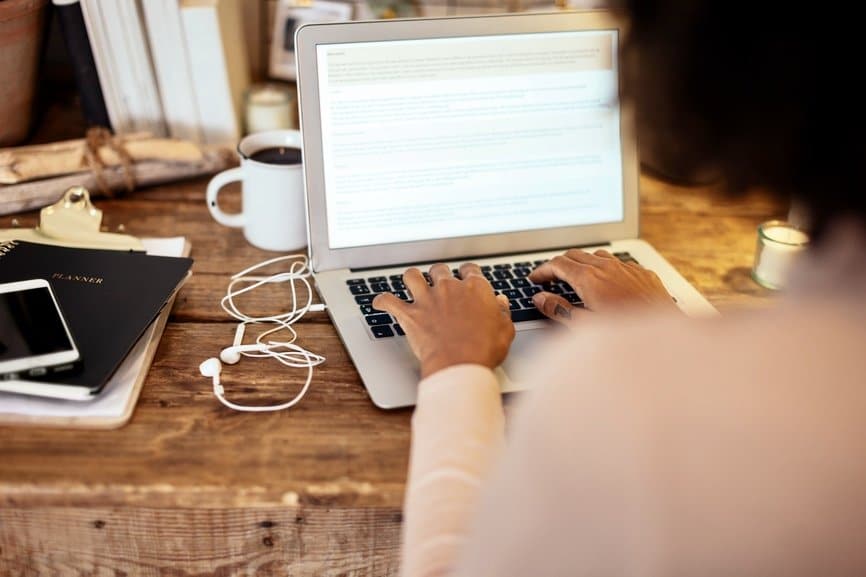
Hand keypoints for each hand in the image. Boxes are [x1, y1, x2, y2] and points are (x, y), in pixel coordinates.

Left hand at [373, 263, 514, 377]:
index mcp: (475, 289)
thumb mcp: (505, 330)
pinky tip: (380, 302)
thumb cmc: (484, 350)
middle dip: (439, 274)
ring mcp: (427, 300)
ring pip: (412, 276)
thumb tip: (500, 302)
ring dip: (411, 278)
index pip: (469, 269)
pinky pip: (388, 301)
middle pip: (439, 269)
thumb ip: (502, 312)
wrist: (460, 365)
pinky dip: (382, 301)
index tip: (465, 278)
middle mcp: (449, 288)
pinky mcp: (410, 315)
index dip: (466, 273)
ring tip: (411, 283)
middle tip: (439, 283)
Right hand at [528, 249, 677, 323]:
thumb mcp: (585, 328)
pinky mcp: (644, 274)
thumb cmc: (626, 336)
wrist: (666, 339)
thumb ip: (559, 310)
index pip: (558, 265)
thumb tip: (540, 299)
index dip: (543, 270)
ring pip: (597, 256)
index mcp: (590, 279)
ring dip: (582, 263)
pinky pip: (619, 263)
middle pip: (575, 255)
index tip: (535, 278)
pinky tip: (606, 282)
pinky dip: (605, 268)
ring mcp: (628, 269)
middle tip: (549, 278)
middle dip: (559, 264)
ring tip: (574, 277)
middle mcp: (608, 268)